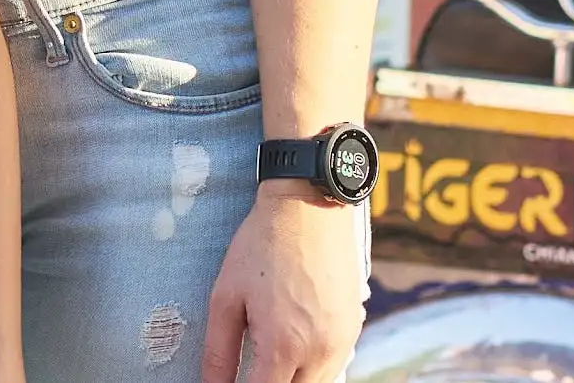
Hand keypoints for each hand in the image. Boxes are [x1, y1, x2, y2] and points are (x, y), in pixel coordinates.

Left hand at [203, 189, 363, 382]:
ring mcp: (342, 343)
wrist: (310, 207)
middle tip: (253, 368)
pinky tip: (295, 346)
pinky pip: (335, 366)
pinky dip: (313, 368)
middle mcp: (319, 353)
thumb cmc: (262, 246)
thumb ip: (219, 350)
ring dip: (293, 380)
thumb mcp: (226, 294)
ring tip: (271, 359)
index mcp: (282, 346)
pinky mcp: (354, 329)